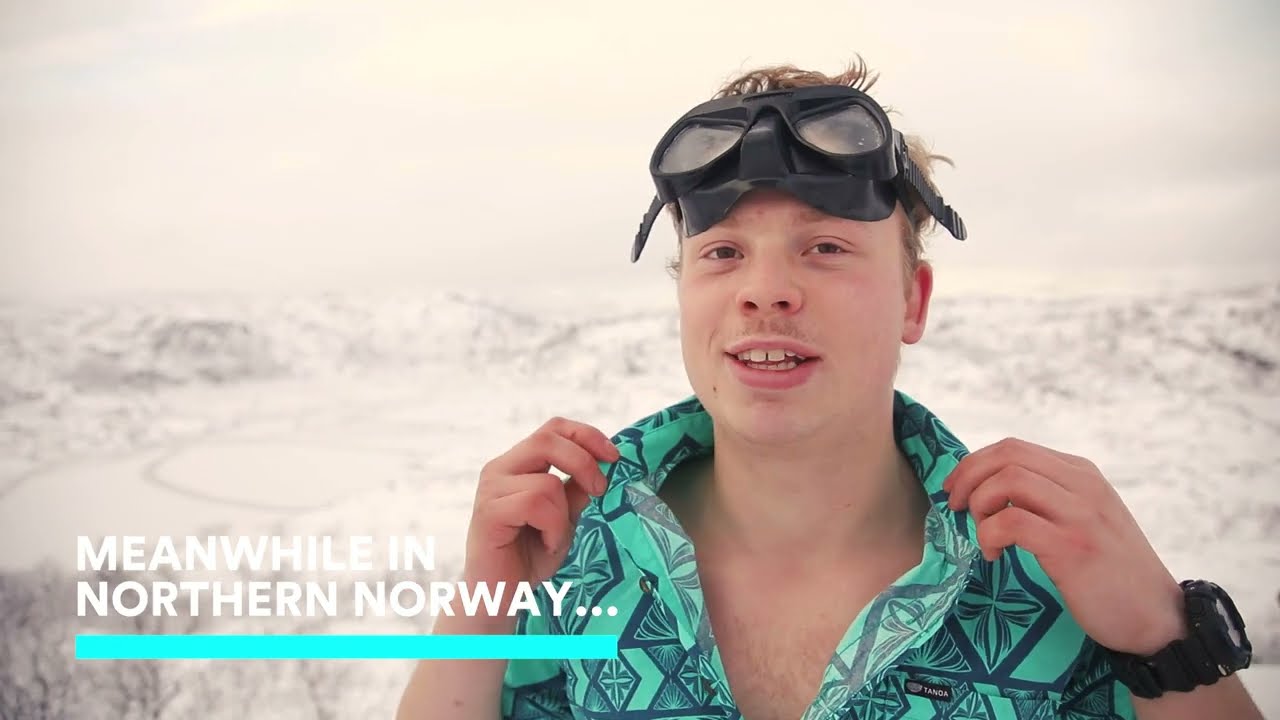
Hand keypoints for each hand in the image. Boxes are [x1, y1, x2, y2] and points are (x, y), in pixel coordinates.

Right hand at [464, 417, 618, 589]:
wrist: (501, 595)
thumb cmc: (530, 555)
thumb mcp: (565, 517)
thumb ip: (577, 489)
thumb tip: (605, 463)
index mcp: (517, 464)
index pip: (552, 428)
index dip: (586, 435)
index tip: (613, 456)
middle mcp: (499, 469)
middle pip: (548, 440)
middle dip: (584, 462)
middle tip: (600, 490)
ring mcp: (490, 489)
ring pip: (548, 482)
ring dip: (563, 516)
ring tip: (553, 538)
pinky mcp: (488, 512)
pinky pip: (536, 505)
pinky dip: (552, 528)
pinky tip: (545, 544)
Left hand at [942, 437, 1185, 655]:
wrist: (1157, 617)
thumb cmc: (1110, 572)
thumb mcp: (1083, 518)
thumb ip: (1047, 497)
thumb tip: (987, 488)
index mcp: (1082, 474)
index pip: (1013, 448)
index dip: (974, 464)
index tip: (954, 489)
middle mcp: (1083, 486)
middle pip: (1006, 456)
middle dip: (967, 477)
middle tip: (955, 507)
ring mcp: (1080, 514)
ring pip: (1008, 481)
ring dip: (979, 505)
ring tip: (979, 534)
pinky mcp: (1072, 547)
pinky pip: (1012, 522)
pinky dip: (989, 535)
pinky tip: (993, 555)